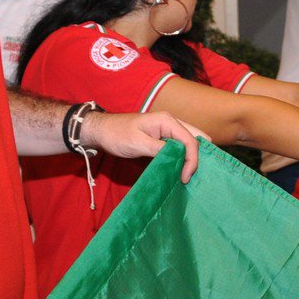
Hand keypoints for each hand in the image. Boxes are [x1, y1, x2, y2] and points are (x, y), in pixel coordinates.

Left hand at [81, 110, 204, 181]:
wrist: (102, 131)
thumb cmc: (117, 135)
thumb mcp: (137, 143)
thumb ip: (159, 149)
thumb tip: (179, 158)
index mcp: (167, 121)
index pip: (190, 140)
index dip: (192, 159)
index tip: (184, 177)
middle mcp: (172, 123)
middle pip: (195, 138)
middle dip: (196, 157)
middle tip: (187, 176)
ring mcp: (168, 129)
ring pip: (189, 142)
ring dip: (190, 158)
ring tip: (185, 174)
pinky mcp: (164, 137)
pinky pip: (180, 146)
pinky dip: (183, 157)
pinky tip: (180, 168)